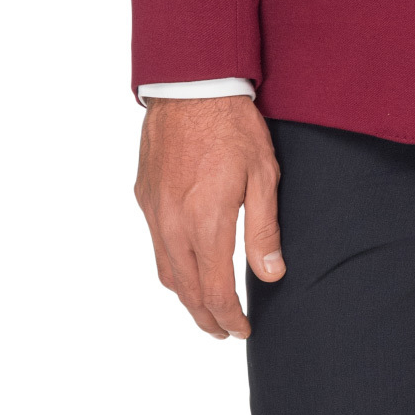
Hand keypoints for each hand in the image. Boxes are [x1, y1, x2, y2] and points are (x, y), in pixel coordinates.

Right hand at [134, 95, 283, 337]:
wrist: (191, 85)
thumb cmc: (233, 125)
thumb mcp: (263, 174)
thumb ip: (264, 229)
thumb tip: (270, 274)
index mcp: (206, 222)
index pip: (215, 291)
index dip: (229, 317)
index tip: (242, 329)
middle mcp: (174, 224)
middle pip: (186, 291)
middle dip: (206, 317)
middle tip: (224, 330)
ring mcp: (154, 211)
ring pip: (166, 271)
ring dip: (185, 296)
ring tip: (206, 307)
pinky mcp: (144, 195)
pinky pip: (155, 244)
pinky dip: (171, 266)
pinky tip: (186, 263)